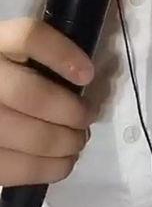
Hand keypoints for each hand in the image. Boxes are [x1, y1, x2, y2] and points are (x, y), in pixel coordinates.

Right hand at [0, 18, 93, 186]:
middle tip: (88, 117)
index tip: (88, 74)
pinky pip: (15, 169)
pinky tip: (63, 163)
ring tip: (78, 141)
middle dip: (71, 112)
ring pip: (28, 134)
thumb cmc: (6, 78)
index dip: (62, 54)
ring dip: (64, 142)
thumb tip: (84, 77)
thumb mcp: (17, 56)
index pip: (27, 37)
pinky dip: (48, 169)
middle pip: (30, 95)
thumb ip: (41, 57)